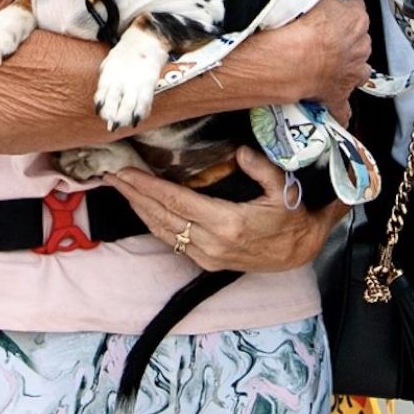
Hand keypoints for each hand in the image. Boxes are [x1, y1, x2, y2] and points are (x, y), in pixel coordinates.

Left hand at [104, 147, 346, 272]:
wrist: (301, 251)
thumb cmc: (293, 217)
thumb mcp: (283, 190)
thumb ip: (261, 169)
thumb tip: (240, 151)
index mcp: (227, 223)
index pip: (176, 201)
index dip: (148, 187)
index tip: (126, 172)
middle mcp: (212, 243)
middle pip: (162, 216)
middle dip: (134, 195)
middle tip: (111, 176)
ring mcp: (208, 256)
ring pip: (163, 231)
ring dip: (139, 210)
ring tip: (121, 189)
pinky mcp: (208, 262)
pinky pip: (173, 241)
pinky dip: (154, 223)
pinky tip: (144, 210)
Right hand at [276, 0, 369, 112]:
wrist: (294, 58)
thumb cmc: (303, 24)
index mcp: (357, 20)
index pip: (356, 9)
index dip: (345, 10)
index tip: (335, 9)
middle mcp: (360, 47)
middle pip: (360, 41)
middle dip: (348, 40)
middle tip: (327, 38)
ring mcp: (351, 74)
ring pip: (360, 71)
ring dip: (351, 69)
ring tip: (335, 66)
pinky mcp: (337, 96)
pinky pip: (343, 109)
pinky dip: (341, 112)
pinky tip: (338, 114)